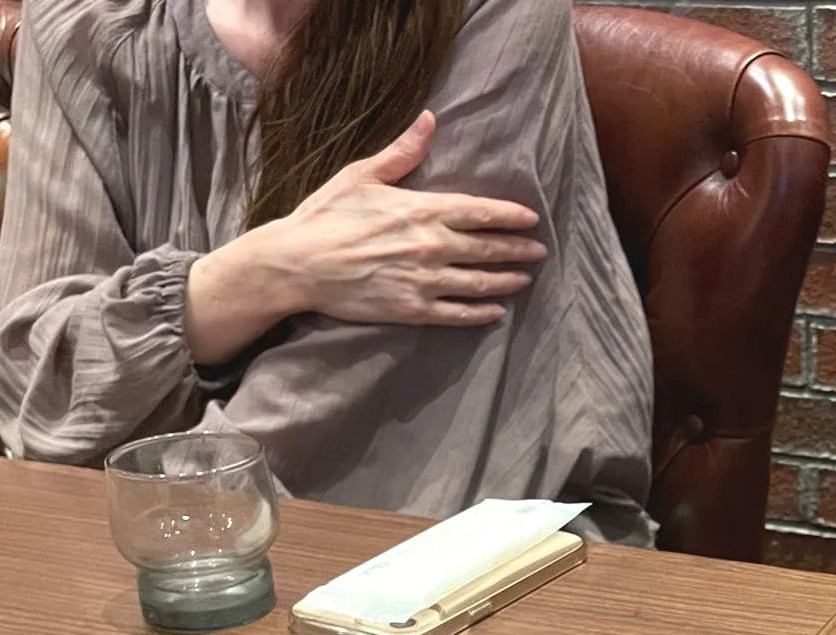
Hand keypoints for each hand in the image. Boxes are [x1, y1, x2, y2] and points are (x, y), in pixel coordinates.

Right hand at [264, 111, 545, 325]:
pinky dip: (480, 314)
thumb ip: (402, 152)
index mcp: (422, 210)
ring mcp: (425, 281)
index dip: (510, 217)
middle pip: (488, 249)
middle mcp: (431, 246)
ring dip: (506, 280)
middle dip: (517, 250)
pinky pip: (457, 314)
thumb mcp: (362, 175)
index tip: (531, 220)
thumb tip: (429, 119)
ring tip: (524, 279)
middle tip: (538, 251)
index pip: (480, 212)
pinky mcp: (413, 309)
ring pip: (479, 283)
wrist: (297, 263)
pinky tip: (496, 312)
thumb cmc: (326, 215)